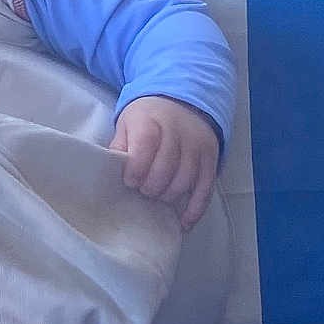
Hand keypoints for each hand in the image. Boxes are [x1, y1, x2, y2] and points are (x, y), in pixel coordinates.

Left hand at [108, 95, 219, 230]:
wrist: (183, 101)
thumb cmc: (148, 117)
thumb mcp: (128, 123)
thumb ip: (120, 146)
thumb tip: (112, 171)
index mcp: (152, 121)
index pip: (145, 148)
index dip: (135, 170)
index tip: (129, 181)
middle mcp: (178, 133)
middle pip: (166, 169)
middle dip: (150, 187)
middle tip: (142, 190)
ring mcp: (197, 147)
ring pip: (185, 181)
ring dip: (168, 196)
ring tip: (157, 196)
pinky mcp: (212, 159)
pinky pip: (206, 189)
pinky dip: (195, 209)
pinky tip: (183, 222)